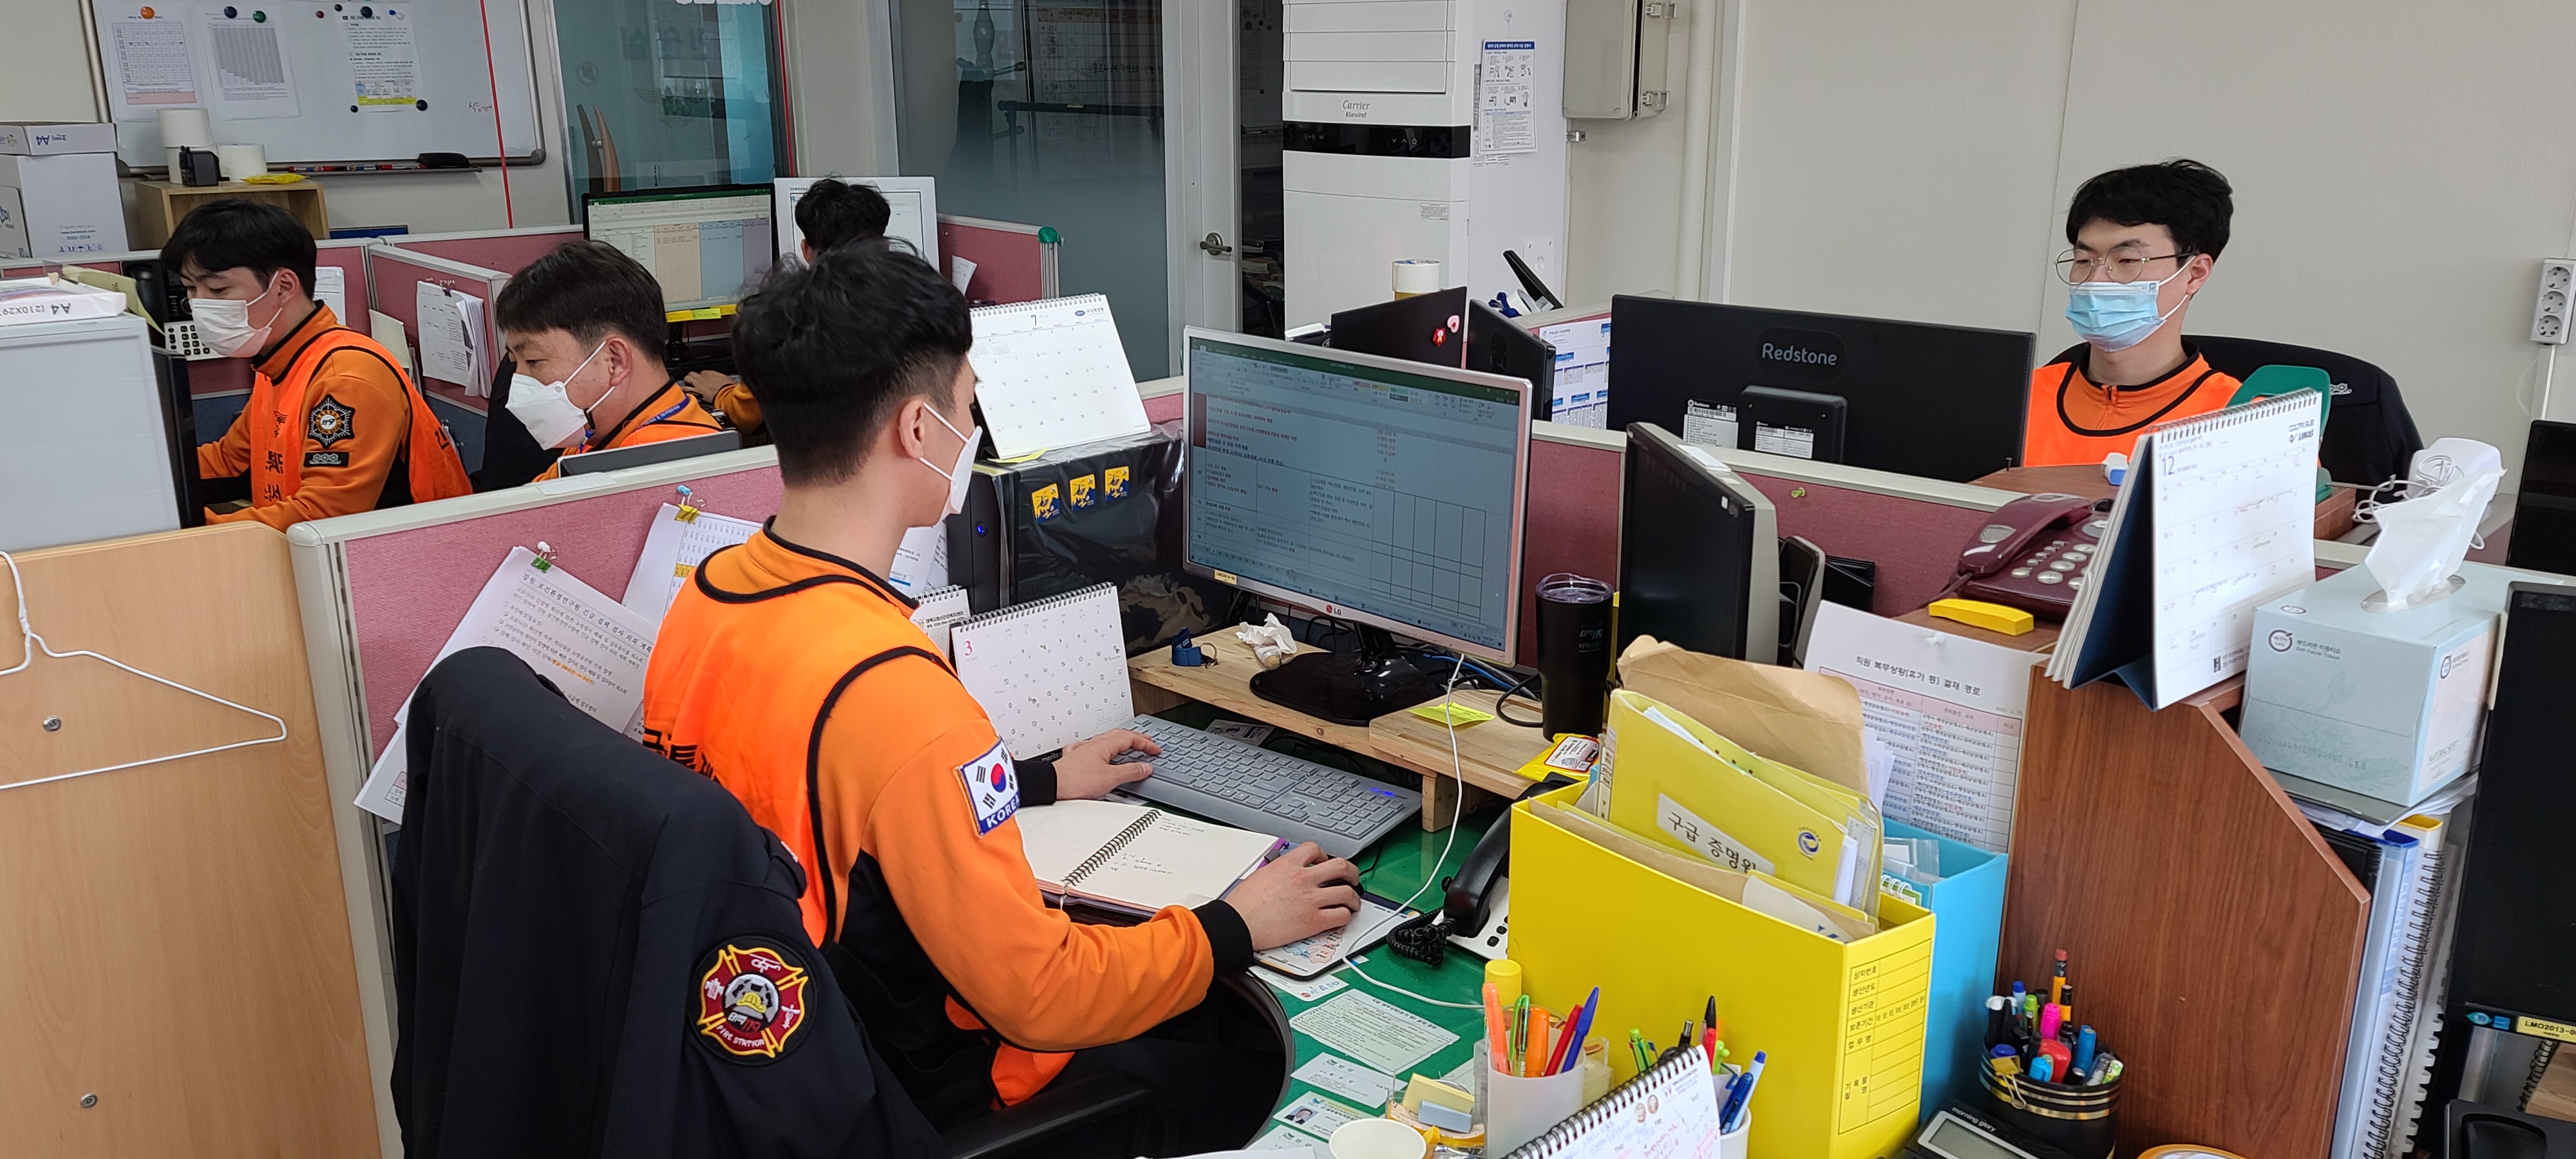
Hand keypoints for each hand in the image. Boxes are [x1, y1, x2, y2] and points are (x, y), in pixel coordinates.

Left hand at [682, 370, 734, 403]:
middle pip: (692, 373)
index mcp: (710, 373)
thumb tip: (725, 380)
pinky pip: (685, 389)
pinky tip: (683, 391)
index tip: (703, 379)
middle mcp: (702, 377)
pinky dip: (684, 389)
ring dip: (686, 381)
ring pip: (687, 379)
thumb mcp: (727, 379)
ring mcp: (697, 384)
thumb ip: (723, 379)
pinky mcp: (695, 392)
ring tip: (686, 385)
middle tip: (692, 381)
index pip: (703, 372)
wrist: (724, 394)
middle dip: (691, 377)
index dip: (702, 375)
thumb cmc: (728, 388)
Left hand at [1052, 728, 1160, 800]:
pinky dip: (1099, 748)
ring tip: (1127, 745)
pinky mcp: (1074, 759)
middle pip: (1119, 735)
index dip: (1145, 743)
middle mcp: (1093, 744)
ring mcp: (1083, 750)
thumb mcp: (1111, 778)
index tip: (1155, 749)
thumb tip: (1145, 767)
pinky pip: (1090, 747)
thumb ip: (1130, 772)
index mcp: (1105, 745)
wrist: (1052, 785)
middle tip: (1146, 743)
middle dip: (1135, 738)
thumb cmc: (1076, 781)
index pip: (1130, 738)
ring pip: (1105, 740)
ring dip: (1119, 742)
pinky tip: (1096, 750)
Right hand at [1228, 842, 1359, 948]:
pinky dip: (1345, 916)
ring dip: (1353, 897)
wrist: (1237, 924)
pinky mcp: (1313, 921)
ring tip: (1353, 901)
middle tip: (1351, 877)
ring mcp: (1310, 899)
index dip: (1324, 855)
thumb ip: (1279, 872)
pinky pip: (1341, 915)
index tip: (1325, 862)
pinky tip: (1343, 917)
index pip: (1314, 849)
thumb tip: (1285, 875)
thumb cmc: (1243, 904)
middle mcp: (1303, 879)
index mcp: (1287, 864)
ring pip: (1347, 892)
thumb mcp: (1260, 875)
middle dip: (1351, 872)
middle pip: (1340, 866)